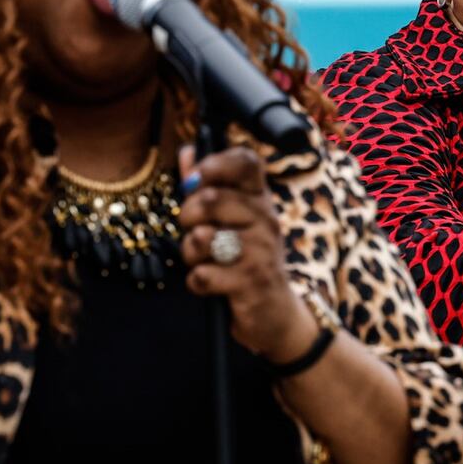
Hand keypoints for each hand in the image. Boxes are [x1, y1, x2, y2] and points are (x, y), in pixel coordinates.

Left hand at [177, 146, 317, 362]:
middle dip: (186, 215)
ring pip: (202, 238)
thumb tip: (187, 151)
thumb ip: (208, 185)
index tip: (194, 179)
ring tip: (203, 259)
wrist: (275, 312)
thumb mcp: (233, 220)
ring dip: (190, 252)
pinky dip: (197, 282)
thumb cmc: (246, 259)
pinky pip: (203, 275)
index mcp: (260, 199)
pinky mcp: (251, 283)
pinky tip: (211, 283)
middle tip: (192, 229)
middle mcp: (266, 219)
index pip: (246, 162)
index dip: (215, 163)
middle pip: (211, 198)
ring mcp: (261, 251)